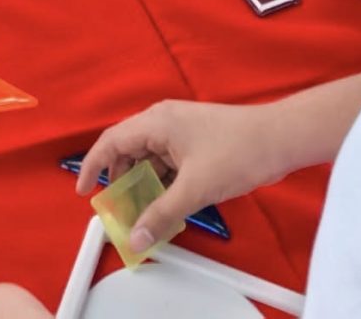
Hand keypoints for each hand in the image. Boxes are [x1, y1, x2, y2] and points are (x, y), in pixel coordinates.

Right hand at [76, 100, 297, 253]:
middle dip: (119, 180)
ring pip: (149, 158)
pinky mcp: (195, 141)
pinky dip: (161, 182)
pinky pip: (167, 162)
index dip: (92, 165)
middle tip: (117, 210)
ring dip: (142, 184)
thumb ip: (161, 214)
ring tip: (141, 213)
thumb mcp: (194, 189)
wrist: (278, 139)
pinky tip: (165, 205)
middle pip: (128, 149)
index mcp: (156, 122)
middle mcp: (164, 121)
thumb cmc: (237, 151)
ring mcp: (181, 130)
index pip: (111, 141)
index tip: (82, 190)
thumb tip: (136, 238)